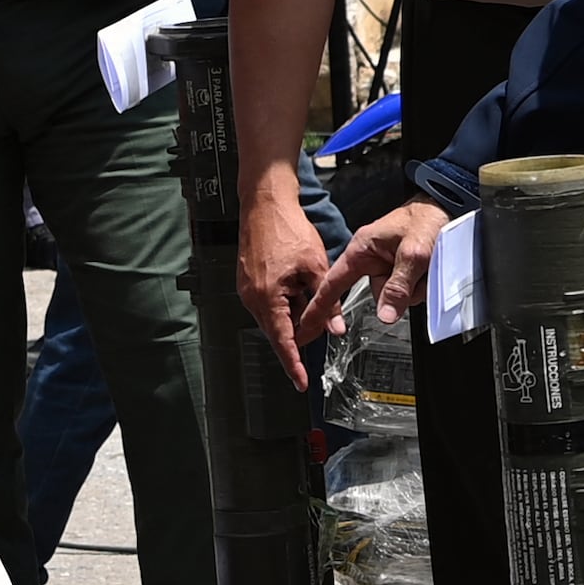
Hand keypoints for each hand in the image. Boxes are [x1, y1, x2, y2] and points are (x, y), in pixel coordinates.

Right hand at [241, 170, 337, 380]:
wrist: (265, 203)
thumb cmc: (287, 228)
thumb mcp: (316, 266)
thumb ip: (326, 300)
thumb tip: (335, 327)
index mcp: (267, 297)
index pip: (282, 341)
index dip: (293, 364)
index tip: (300, 381)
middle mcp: (252, 298)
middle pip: (280, 330)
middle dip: (301, 327)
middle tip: (320, 313)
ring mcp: (247, 290)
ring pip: (276, 316)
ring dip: (294, 310)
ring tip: (306, 284)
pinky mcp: (248, 282)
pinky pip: (269, 302)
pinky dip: (286, 301)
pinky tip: (296, 283)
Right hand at [305, 200, 452, 339]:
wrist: (447, 208)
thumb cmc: (426, 218)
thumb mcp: (413, 253)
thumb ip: (398, 286)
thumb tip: (385, 315)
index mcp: (361, 249)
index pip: (333, 283)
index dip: (321, 307)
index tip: (307, 325)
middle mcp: (370, 259)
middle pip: (377, 294)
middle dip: (401, 291)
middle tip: (419, 273)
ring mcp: (387, 266)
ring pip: (396, 296)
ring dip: (415, 288)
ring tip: (427, 267)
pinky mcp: (401, 271)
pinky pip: (408, 291)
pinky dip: (422, 285)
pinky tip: (429, 271)